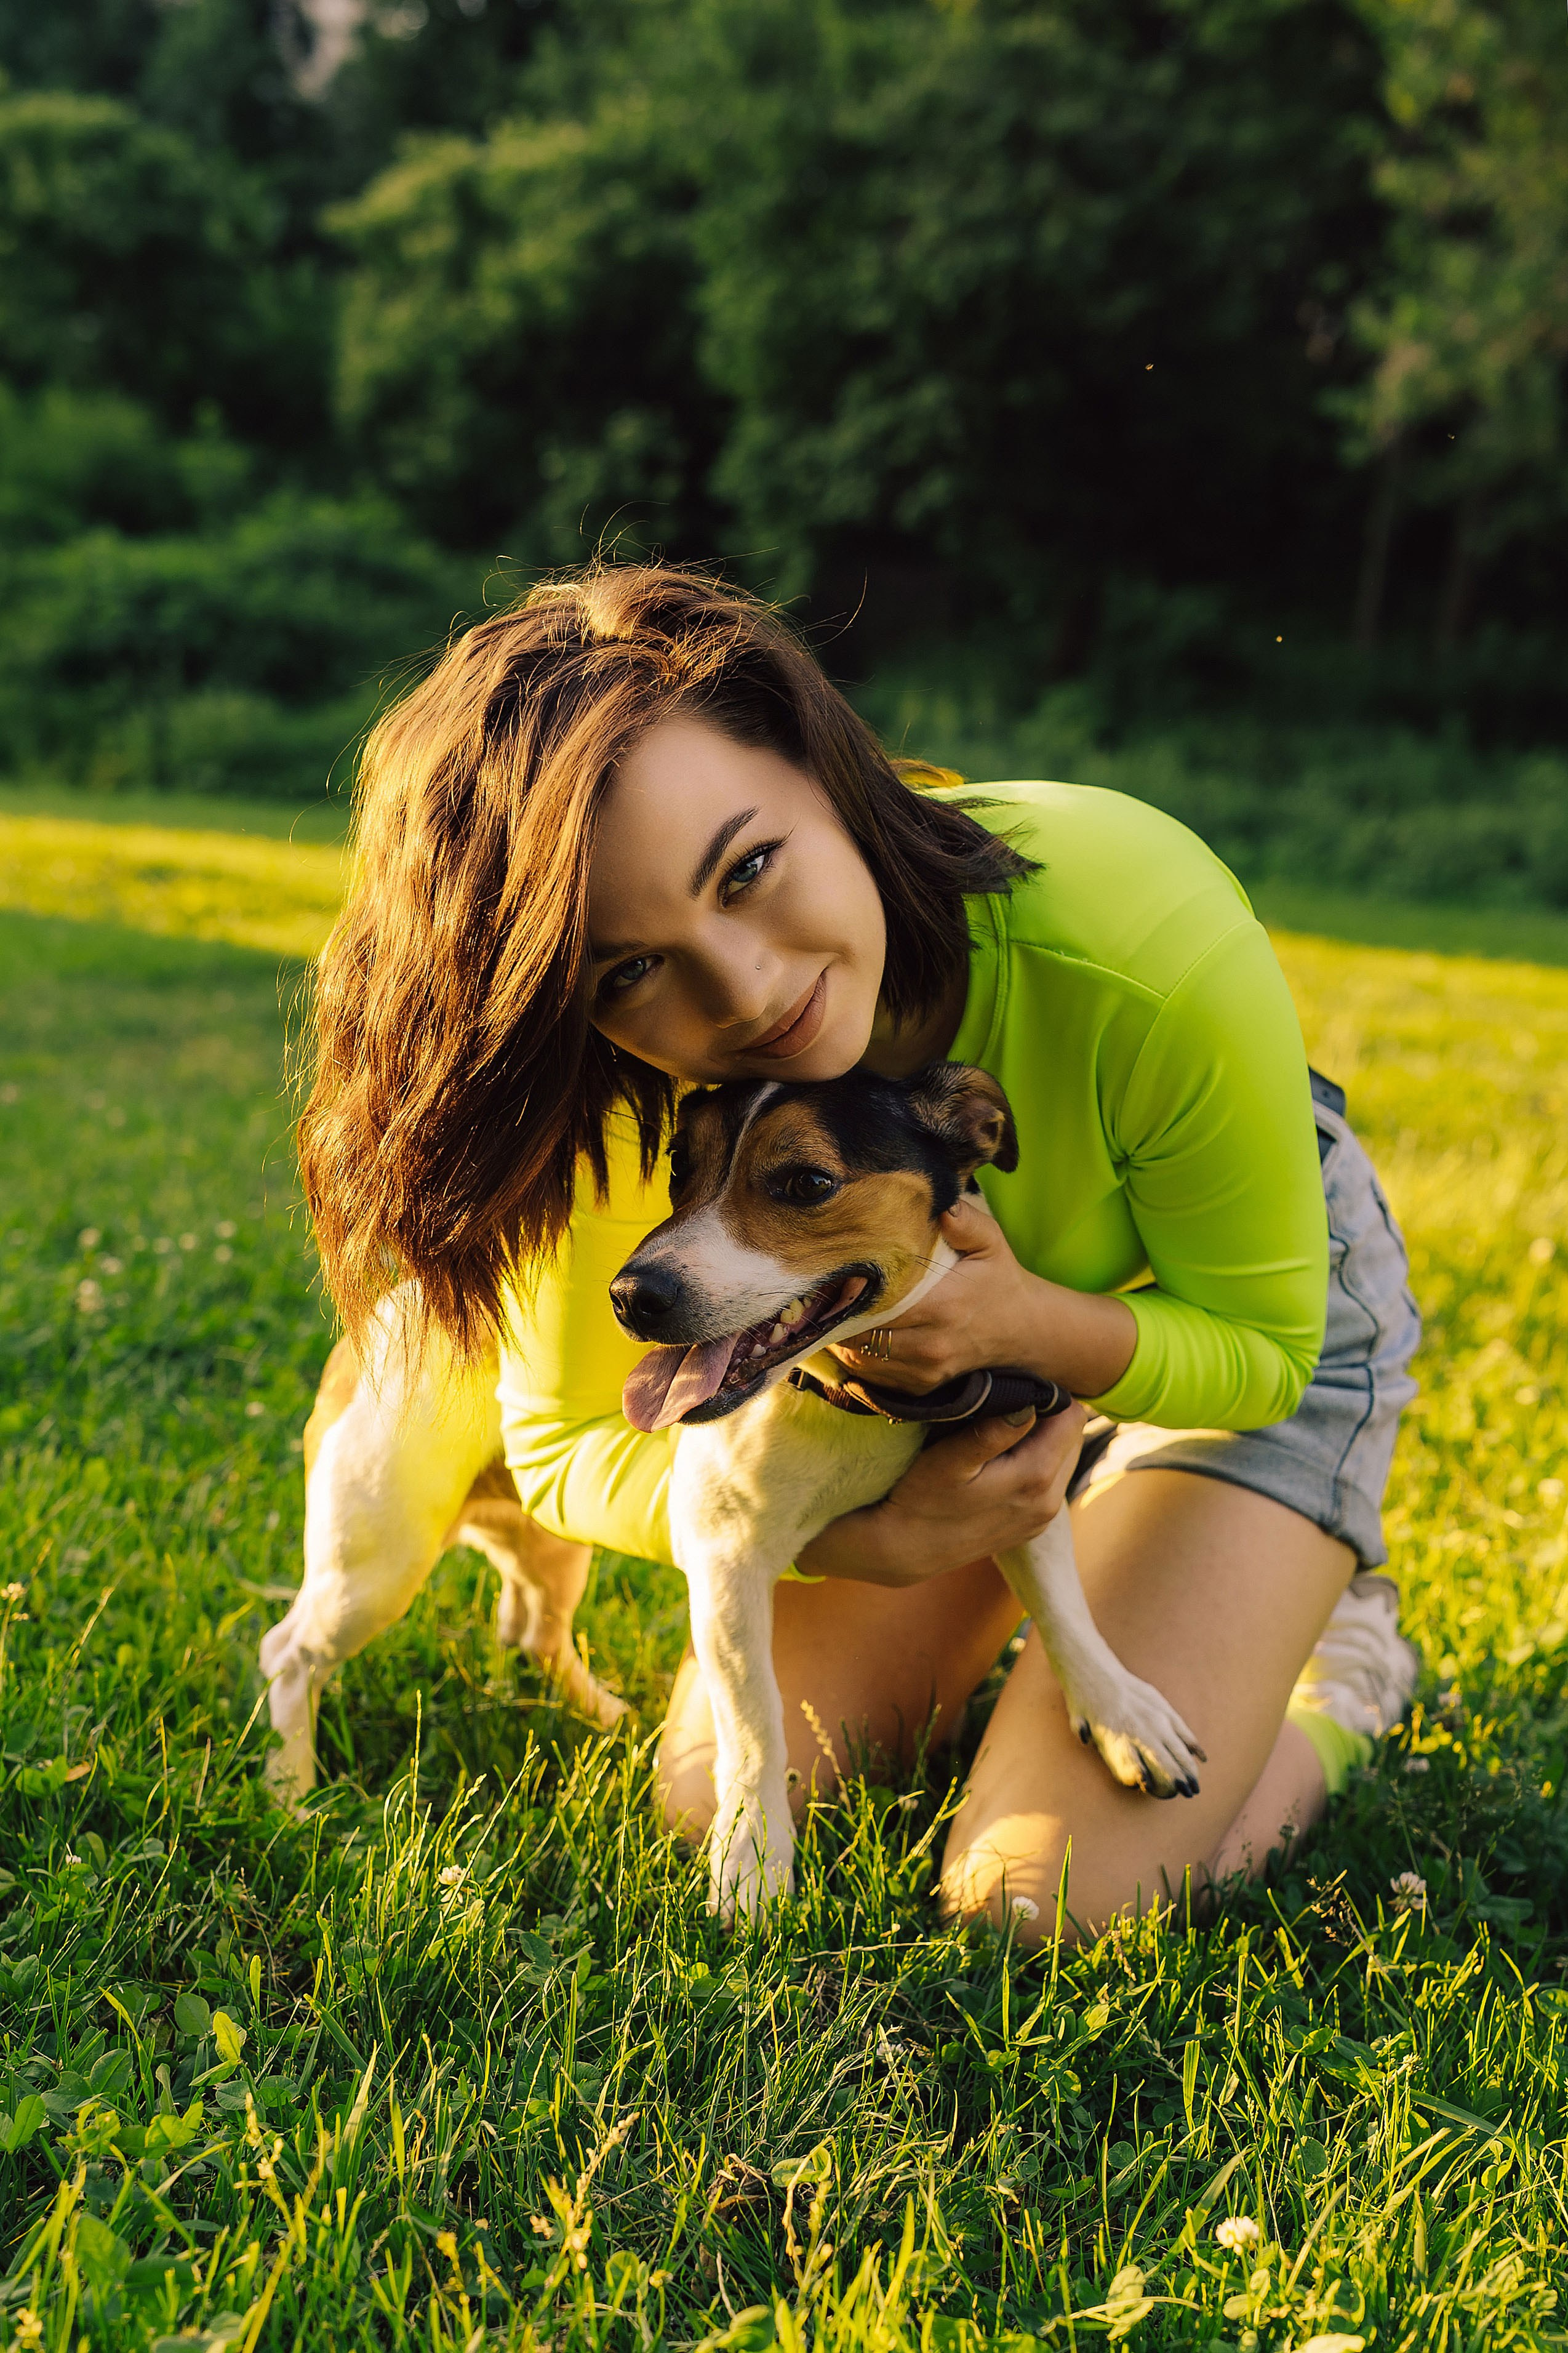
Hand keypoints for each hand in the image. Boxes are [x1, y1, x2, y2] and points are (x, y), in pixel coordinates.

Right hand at [796, 1400, 1088, 1587]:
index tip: (1018, 1386)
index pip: (1072, 1417)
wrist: (904, 1549)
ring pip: (1064, 1457)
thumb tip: (1030, 1402)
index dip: (1049, 1394)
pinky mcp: (1033, 1525)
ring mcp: (1042, 1517)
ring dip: (1042, 1439)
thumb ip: (992, 1433)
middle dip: (1048, 1416)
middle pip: (1072, 1436)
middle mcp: (1048, 1502)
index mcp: (1036, 1478)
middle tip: (1007, 1403)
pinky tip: (1002, 1458)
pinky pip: (1051, 1480)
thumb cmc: (919, 1498)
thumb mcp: (947, 1460)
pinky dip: (1035, 1462)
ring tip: (1002, 1428)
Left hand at [833, 1196, 1138, 1400]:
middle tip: (815, 1290)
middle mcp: (929, 1343)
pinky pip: (869, 1373)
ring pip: (857, 1356)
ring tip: (826, 1309)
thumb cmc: (998, 1280)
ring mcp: (923, 1370)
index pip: (876, 1303)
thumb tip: (940, 1206)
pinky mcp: (919, 1386)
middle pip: (858, 1332)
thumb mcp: (991, 1243)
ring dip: (839, 1335)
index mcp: (942, 1305)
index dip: (845, 1291)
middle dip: (834, 1312)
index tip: (826, 1274)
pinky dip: (854, 1354)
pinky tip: (850, 1331)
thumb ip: (966, 1222)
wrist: (1023, 1330)